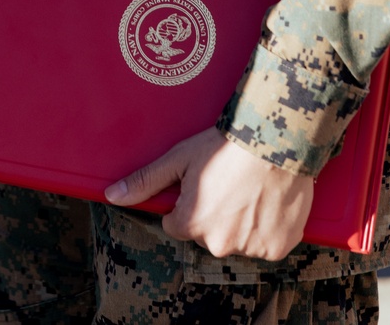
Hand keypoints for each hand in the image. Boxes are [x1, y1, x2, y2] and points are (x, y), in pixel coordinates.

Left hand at [105, 127, 313, 260]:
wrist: (277, 141)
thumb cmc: (224, 147)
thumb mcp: (180, 159)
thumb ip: (146, 181)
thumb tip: (112, 196)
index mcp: (191, 224)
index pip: (177, 225)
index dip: (187, 203)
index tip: (203, 184)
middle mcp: (219, 243)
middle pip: (208, 234)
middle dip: (214, 214)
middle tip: (228, 183)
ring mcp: (250, 248)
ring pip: (238, 239)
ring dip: (242, 221)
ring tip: (250, 188)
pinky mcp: (278, 248)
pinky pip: (266, 243)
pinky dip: (268, 227)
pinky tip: (268, 200)